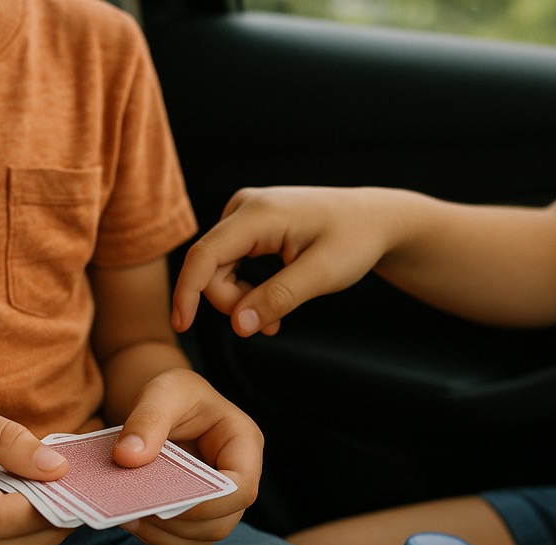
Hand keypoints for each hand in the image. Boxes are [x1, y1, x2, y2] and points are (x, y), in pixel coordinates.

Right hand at [0, 395, 72, 544]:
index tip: (71, 482)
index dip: (46, 507)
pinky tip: (21, 512)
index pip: (0, 519)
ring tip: (51, 500)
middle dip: (52, 526)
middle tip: (76, 495)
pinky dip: (13, 543)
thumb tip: (56, 467)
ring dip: (37, 537)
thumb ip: (4, 438)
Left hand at [108, 368, 261, 544]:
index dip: (208, 504)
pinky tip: (130, 520)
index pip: (242, 488)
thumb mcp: (162, 392)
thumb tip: (127, 458)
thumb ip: (147, 420)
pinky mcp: (199, 514)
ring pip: (203, 538)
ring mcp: (221, 500)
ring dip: (166, 536)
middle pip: (223, 521)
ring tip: (127, 518)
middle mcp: (239, 477)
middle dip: (179, 525)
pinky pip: (185, 540)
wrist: (164, 405)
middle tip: (135, 512)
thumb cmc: (173, 392)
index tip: (163, 503)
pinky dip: (158, 537)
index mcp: (243, 443)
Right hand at [172, 186, 394, 336]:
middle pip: (210, 267)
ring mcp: (243, 213)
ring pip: (218, 269)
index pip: (205, 255)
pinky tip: (268, 301)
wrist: (374, 219)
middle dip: (233, 304)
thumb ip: (278, 299)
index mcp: (259, 213)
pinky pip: (229, 264)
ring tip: (274, 319)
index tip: (181, 326)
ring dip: (240, 300)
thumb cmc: (354, 240)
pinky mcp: (247, 224)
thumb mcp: (321, 275)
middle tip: (270, 327)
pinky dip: (244, 289)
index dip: (188, 292)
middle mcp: (243, 206)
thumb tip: (238, 325)